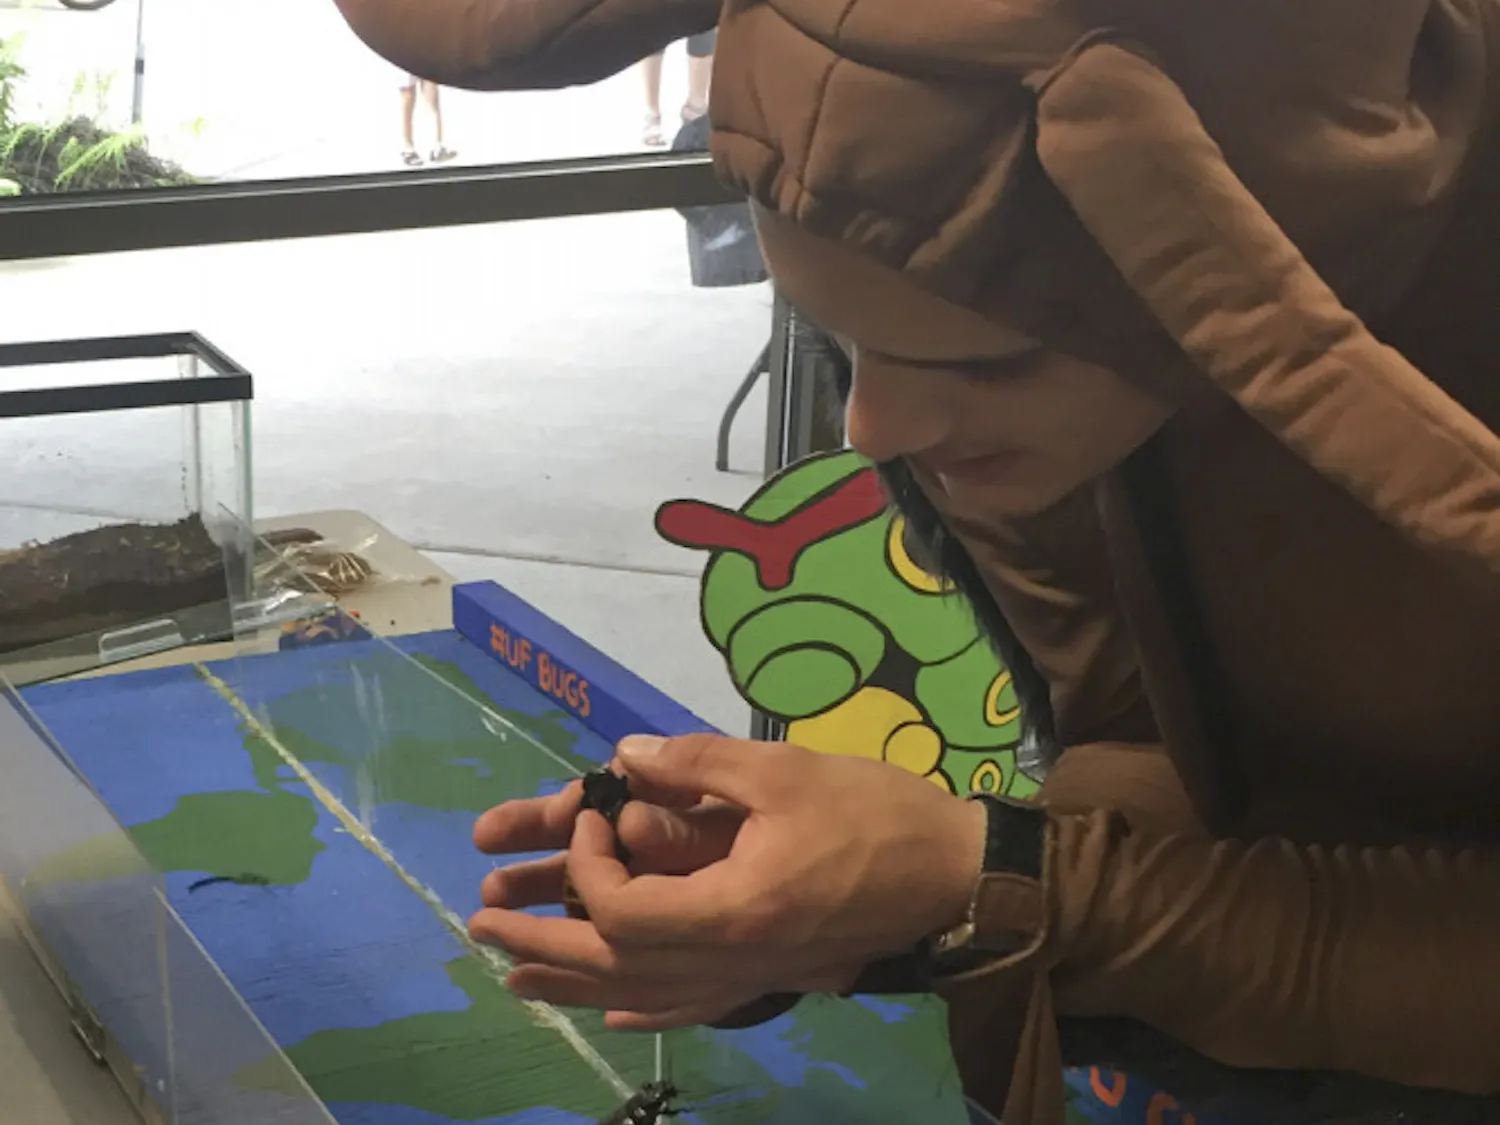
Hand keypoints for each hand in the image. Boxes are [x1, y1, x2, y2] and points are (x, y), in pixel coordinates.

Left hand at [467, 733, 985, 1030]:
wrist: (955, 876)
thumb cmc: (874, 815)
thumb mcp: (783, 772)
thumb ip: (697, 764)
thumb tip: (623, 756)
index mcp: (728, 911)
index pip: (620, 908)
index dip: (587, 862)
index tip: (592, 812)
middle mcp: (729, 961)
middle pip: (613, 968)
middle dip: (539, 945)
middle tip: (478, 928)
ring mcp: (750, 979)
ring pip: (643, 998)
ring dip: (573, 987)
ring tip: (515, 981)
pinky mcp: (771, 979)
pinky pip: (693, 1009)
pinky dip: (644, 1010)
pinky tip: (615, 1016)